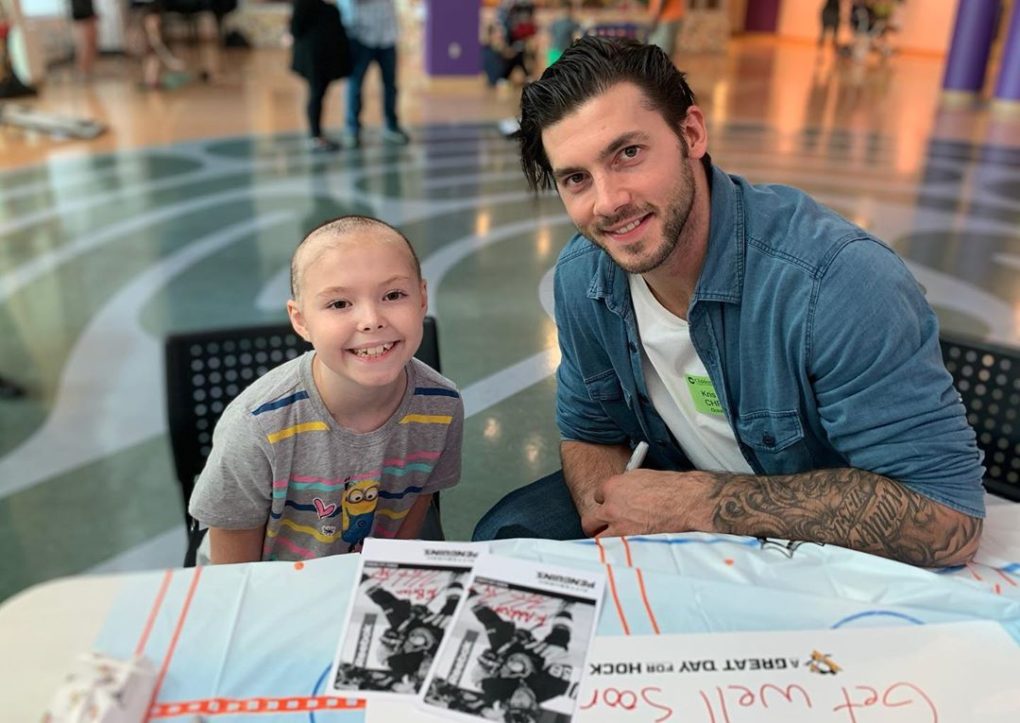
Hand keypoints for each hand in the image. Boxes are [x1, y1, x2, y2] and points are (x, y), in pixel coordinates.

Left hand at [580, 469, 714, 538]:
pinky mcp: (631, 543)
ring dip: (602, 539)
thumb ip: (626, 487)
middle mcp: (611, 508)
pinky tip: (621, 548)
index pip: (597, 496)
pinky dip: (618, 548)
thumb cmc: (671, 488)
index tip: (609, 504)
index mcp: (612, 488)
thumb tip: (623, 492)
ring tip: (607, 541)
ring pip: (599, 539)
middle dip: (594, 524)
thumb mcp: (641, 477)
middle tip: (598, 526)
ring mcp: (620, 528)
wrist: (686, 502)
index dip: (605, 500)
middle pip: (590, 521)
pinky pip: (616, 549)